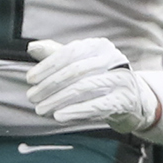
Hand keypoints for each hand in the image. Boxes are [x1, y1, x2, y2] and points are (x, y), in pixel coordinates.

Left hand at [26, 37, 150, 130]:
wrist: (133, 100)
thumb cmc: (100, 79)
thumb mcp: (80, 65)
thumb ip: (56, 55)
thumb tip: (32, 48)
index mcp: (99, 46)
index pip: (70, 52)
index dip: (48, 65)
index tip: (30, 79)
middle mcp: (113, 58)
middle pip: (75, 70)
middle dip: (49, 85)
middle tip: (32, 97)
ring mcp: (121, 79)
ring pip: (84, 87)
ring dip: (58, 99)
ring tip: (41, 109)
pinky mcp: (125, 100)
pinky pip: (97, 105)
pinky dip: (76, 111)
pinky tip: (59, 116)